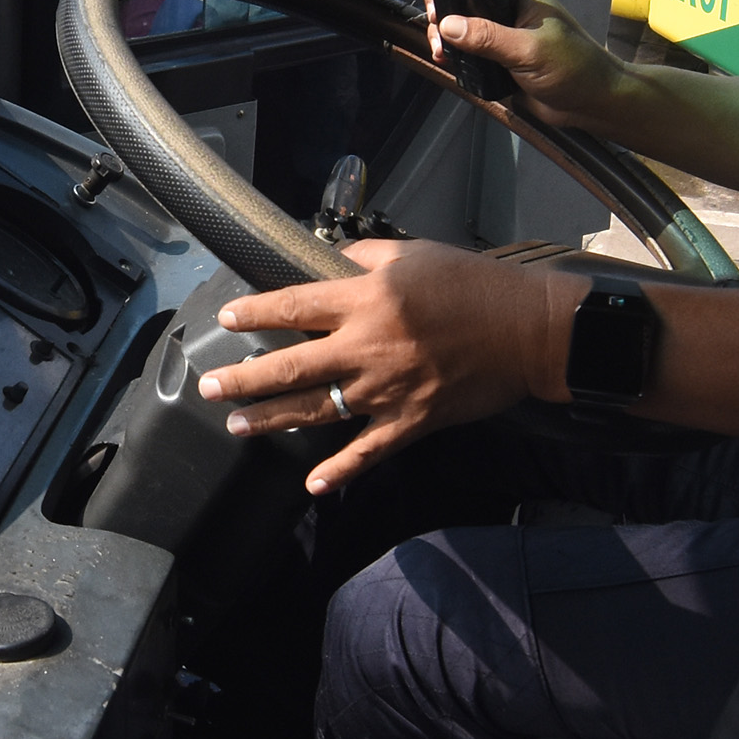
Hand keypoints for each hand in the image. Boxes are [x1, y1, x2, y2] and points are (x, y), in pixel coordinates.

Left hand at [198, 239, 576, 493]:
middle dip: (243, 378)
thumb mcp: (416, 254)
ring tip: (237, 426)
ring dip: (272, 420)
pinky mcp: (412, 421)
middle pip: (291, 365)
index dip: (256, 314)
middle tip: (209, 387)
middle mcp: (367, 347)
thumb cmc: (475, 286)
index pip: (295, 306)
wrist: (529, 332)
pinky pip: (367, 452)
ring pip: (316, 409)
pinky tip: (313, 484)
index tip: (227, 320)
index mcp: (366, 300)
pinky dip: (339, 470)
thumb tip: (331, 259)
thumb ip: (367, 259)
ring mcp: (387, 390)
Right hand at [428, 0, 623, 128]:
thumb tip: (449, 25)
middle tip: (437, 17)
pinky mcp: (495, 53)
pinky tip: (446, 59)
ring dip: (443, 28)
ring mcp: (500, 29)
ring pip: (459, 17)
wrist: (590, 102)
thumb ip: (489, 37)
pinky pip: (465, 45)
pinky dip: (451, 50)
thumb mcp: (529, 50)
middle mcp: (506, 4)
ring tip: (441, 46)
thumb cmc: (575, 67)